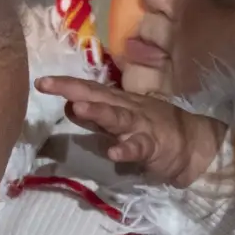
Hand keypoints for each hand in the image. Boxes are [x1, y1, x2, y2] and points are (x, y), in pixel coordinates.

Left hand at [38, 76, 227, 187]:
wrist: (194, 144)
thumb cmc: (154, 130)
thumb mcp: (120, 120)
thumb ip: (95, 116)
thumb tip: (69, 105)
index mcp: (118, 102)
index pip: (88, 89)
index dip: (65, 84)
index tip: (41, 81)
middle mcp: (127, 109)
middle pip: (97, 96)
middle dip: (71, 89)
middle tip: (47, 84)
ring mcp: (141, 126)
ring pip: (117, 118)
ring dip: (98, 113)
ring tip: (78, 109)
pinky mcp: (154, 147)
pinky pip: (139, 148)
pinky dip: (126, 150)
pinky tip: (113, 153)